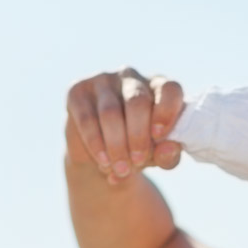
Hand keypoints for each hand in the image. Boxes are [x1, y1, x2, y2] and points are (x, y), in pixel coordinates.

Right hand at [65, 67, 183, 183]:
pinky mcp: (78, 91)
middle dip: (138, 137)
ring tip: (120, 169)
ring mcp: (103, 80)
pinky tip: (103, 161)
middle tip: (137, 162)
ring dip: (116, 145)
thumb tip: (170, 149)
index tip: (159, 136)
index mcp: (158, 87)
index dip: (167, 111)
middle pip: (137, 102)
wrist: (101, 157)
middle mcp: (132, 77)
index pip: (170, 89)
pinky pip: (87, 118)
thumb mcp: (157, 157)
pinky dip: (96, 144)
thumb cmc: (137, 150)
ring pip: (110, 112)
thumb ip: (168, 154)